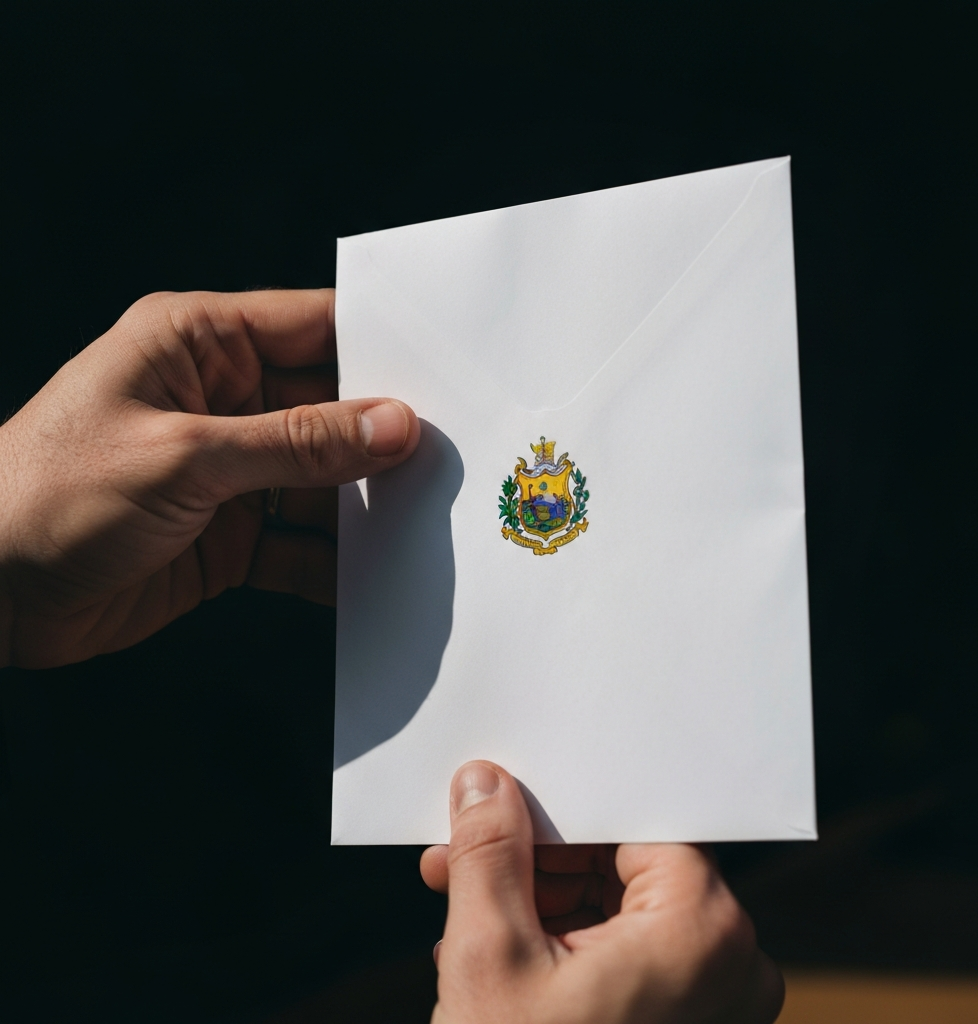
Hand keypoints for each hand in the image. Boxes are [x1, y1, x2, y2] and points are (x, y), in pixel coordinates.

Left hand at [0, 289, 418, 668]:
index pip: (313, 327)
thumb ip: (297, 443)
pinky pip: (301, 544)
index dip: (383, 346)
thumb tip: (393, 424)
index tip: (450, 372)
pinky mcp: (229, 537)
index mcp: (199, 346)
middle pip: (330, 409)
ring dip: (367, 506)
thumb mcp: (185, 456)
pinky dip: (335, 563)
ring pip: (324, 482)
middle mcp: (222, 402)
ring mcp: (229, 474)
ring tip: (427, 526)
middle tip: (455, 460)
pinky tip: (375, 581)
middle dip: (386, 438)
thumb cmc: (49, 495)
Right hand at [420, 762, 783, 1023]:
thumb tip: (484, 783)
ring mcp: (713, 1003)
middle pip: (622, 866)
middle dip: (533, 861)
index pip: (634, 824)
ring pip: (619, 909)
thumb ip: (489, 854)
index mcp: (705, 931)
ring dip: (537, 902)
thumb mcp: (490, 956)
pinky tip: (497, 954)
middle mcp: (731, 964)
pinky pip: (627, 955)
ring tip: (461, 913)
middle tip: (461, 859)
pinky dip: (562, 946)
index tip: (500, 809)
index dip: (559, 810)